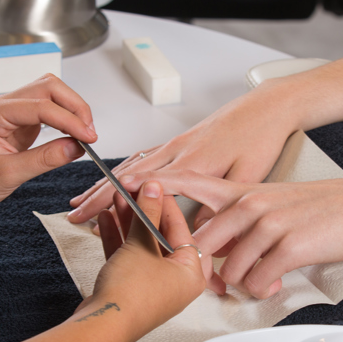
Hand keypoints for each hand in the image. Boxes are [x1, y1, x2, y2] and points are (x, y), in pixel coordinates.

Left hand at [0, 74, 96, 220]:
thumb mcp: (7, 175)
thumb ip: (44, 159)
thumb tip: (76, 147)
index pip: (41, 106)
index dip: (69, 119)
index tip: (88, 137)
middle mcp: (1, 106)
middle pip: (47, 88)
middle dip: (74, 106)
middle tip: (89, 132)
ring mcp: (9, 112)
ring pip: (48, 94)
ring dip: (70, 109)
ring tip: (84, 133)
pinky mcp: (17, 122)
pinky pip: (45, 110)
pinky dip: (63, 118)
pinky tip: (72, 133)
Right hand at [66, 84, 299, 225]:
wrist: (267, 107)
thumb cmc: (259, 139)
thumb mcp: (247, 177)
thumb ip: (220, 204)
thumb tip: (195, 233)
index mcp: (193, 162)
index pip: (145, 184)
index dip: (117, 200)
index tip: (95, 214)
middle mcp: (177, 151)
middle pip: (127, 176)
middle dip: (97, 196)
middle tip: (75, 214)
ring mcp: (175, 144)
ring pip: (130, 166)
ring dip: (104, 184)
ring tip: (82, 202)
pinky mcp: (179, 142)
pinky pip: (141, 157)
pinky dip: (121, 171)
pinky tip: (113, 180)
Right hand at [92, 181, 208, 341]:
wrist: (102, 326)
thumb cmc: (131, 294)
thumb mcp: (142, 245)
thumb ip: (148, 214)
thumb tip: (153, 189)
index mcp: (191, 274)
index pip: (181, 229)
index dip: (165, 204)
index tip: (153, 185)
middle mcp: (174, 281)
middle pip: (160, 236)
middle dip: (143, 211)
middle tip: (133, 189)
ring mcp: (151, 286)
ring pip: (141, 245)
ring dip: (128, 222)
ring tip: (117, 198)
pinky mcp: (130, 289)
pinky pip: (126, 257)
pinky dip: (117, 239)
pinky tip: (106, 219)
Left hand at [121, 171, 342, 298]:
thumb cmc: (320, 207)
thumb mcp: (272, 202)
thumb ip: (239, 219)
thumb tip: (215, 248)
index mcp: (242, 191)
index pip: (189, 185)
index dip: (156, 189)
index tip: (124, 190)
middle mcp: (248, 203)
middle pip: (202, 242)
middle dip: (204, 270)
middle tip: (215, 285)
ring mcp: (266, 223)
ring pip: (228, 269)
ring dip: (240, 284)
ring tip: (260, 280)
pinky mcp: (286, 245)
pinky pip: (257, 281)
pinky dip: (263, 290)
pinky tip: (274, 285)